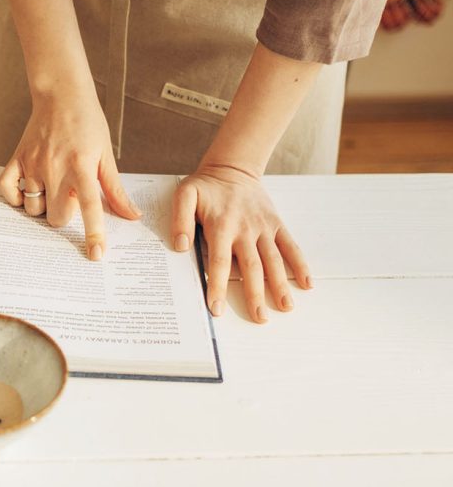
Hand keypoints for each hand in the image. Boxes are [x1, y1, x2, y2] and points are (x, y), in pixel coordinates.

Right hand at [0, 86, 141, 260]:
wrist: (62, 95)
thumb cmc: (88, 124)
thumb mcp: (106, 155)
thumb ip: (116, 189)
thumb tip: (131, 216)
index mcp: (82, 168)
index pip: (90, 208)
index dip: (93, 234)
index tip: (95, 255)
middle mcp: (55, 169)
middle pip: (56, 217)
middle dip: (65, 217)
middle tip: (71, 200)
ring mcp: (33, 165)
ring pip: (33, 208)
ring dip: (43, 208)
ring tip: (52, 191)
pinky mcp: (17, 159)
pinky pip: (7, 189)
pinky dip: (15, 198)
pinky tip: (27, 192)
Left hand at [172, 163, 312, 322]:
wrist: (233, 168)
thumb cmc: (205, 187)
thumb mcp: (185, 195)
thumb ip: (180, 219)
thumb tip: (180, 246)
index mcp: (221, 225)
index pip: (219, 262)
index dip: (218, 286)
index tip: (216, 308)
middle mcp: (245, 229)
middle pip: (251, 267)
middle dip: (254, 294)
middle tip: (259, 318)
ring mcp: (263, 228)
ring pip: (273, 260)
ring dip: (280, 285)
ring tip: (285, 307)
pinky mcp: (276, 224)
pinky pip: (290, 246)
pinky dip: (300, 264)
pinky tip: (306, 284)